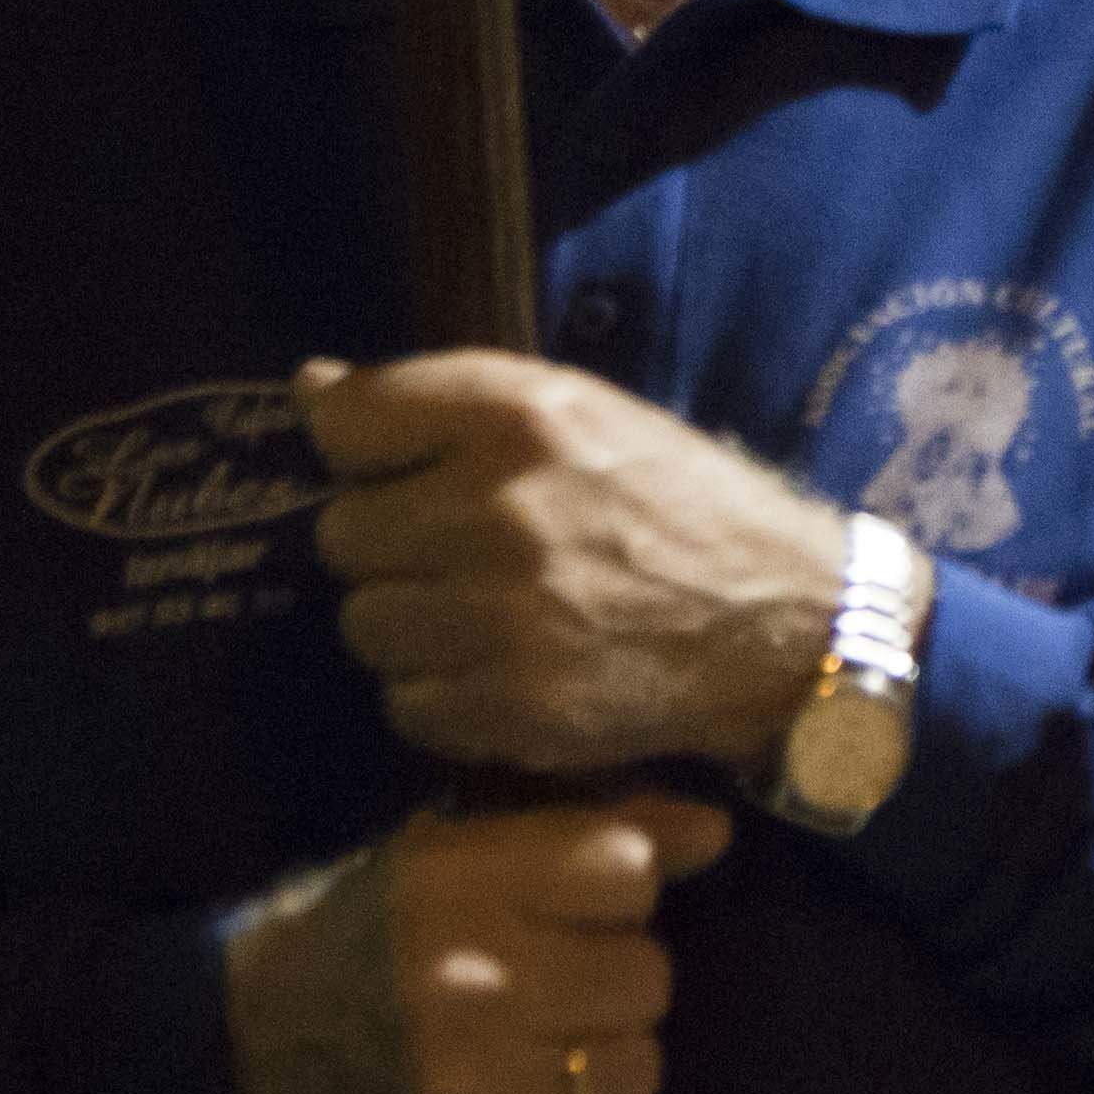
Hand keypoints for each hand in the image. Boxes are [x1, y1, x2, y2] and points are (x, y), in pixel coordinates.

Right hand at [222, 796, 729, 1093]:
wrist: (255, 1056)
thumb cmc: (376, 932)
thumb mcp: (459, 851)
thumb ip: (597, 831)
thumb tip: (718, 834)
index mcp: (451, 883)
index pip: (628, 873)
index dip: (615, 893)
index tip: (571, 910)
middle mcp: (464, 985)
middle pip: (647, 976)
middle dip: (613, 979)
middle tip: (553, 990)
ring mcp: (473, 1093)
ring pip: (639, 1069)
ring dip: (608, 1063)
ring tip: (543, 1055)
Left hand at [303, 352, 860, 772]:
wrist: (785, 623)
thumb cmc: (678, 504)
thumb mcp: (582, 413)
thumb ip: (447, 399)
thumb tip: (308, 386)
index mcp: (521, 416)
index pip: (348, 422)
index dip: (362, 451)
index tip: (398, 469)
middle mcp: (501, 508)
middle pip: (343, 534)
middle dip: (390, 545)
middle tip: (455, 551)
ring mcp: (502, 616)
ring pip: (365, 624)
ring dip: (409, 625)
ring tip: (480, 615)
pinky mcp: (513, 706)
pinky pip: (405, 702)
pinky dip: (441, 694)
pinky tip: (500, 669)